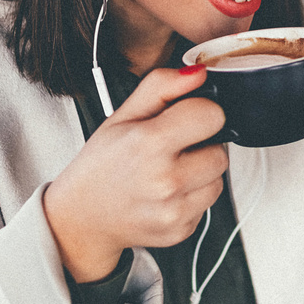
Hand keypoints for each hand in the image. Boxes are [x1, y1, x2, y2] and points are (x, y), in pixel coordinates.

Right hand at [43, 66, 227, 281]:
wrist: (83, 217)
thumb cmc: (102, 164)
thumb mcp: (122, 115)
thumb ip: (162, 87)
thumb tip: (198, 73)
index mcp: (149, 144)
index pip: (212, 115)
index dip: (201, 112)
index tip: (184, 119)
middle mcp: (165, 180)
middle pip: (221, 151)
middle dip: (202, 146)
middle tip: (172, 149)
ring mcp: (174, 210)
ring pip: (219, 179)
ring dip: (201, 172)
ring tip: (168, 171)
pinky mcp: (182, 230)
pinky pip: (208, 204)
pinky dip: (193, 195)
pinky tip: (167, 193)